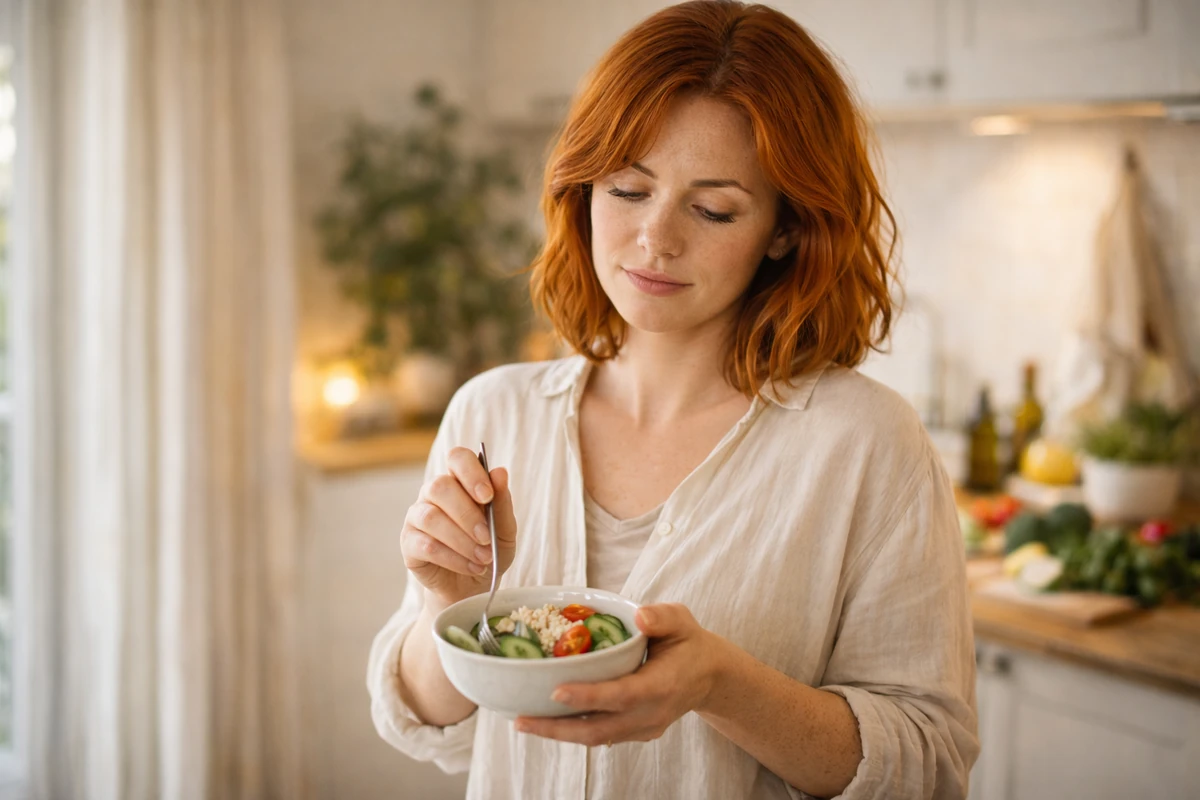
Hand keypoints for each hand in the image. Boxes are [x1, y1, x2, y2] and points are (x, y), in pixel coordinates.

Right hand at [401, 446, 517, 609]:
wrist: (473, 586)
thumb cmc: (489, 550)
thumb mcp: (505, 531)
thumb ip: (502, 503)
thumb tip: (500, 472)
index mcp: (459, 481)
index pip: (457, 458)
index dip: (471, 472)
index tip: (487, 496)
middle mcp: (433, 494)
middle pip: (440, 487)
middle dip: (467, 514)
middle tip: (487, 538)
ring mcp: (417, 517)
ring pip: (431, 517)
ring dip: (462, 540)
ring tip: (484, 558)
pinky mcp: (409, 543)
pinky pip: (426, 545)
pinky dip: (453, 558)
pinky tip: (471, 567)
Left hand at [514, 603, 728, 745]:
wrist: (709, 677)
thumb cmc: (689, 643)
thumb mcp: (682, 620)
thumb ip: (663, 617)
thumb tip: (639, 616)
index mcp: (662, 685)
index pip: (622, 695)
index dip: (589, 697)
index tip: (556, 692)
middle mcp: (651, 714)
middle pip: (599, 729)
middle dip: (557, 728)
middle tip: (521, 720)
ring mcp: (642, 728)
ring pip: (595, 738)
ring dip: (558, 733)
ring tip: (523, 722)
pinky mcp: (634, 733)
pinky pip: (599, 735)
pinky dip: (571, 730)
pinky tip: (545, 721)